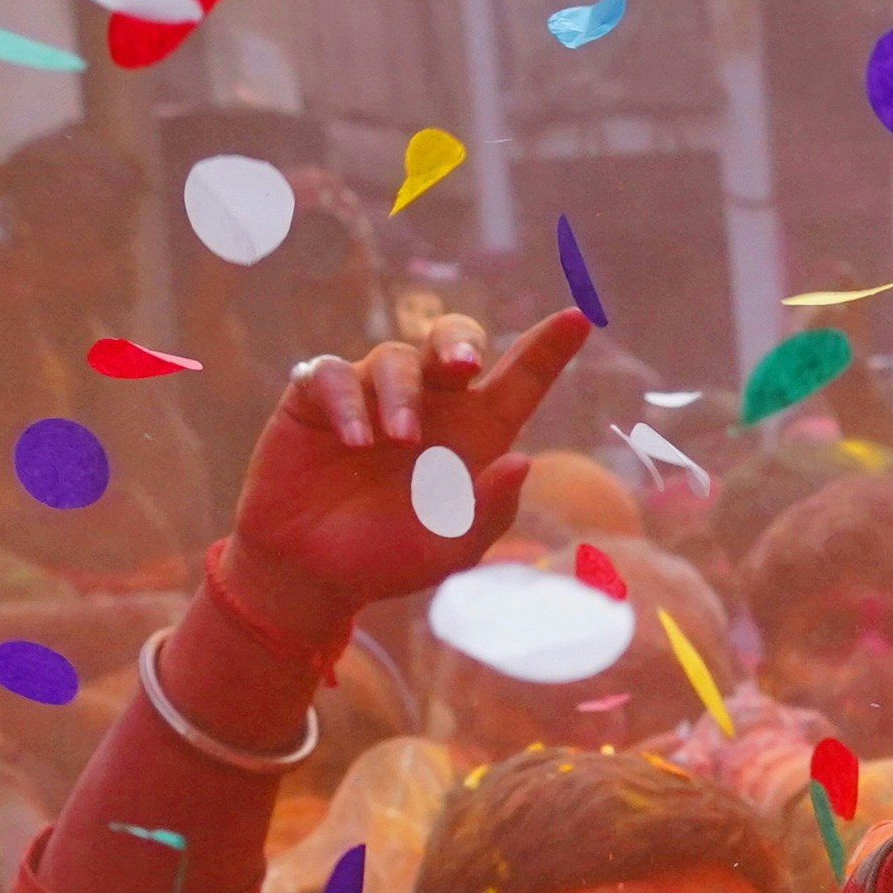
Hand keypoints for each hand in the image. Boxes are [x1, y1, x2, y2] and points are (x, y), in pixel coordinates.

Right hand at [223, 308, 592, 635]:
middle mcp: (429, 404)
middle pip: (453, 341)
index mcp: (474, 434)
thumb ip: (489, 510)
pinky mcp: (317, 398)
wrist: (313, 574)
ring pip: (396, 359)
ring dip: (401, 394)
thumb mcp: (451, 550)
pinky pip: (334, 374)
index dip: (548, 349)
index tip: (579, 319)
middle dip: (460, 341)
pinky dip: (348, 401)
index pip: (518, 380)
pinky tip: (356, 441)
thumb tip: (521, 461)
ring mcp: (372, 395)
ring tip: (398, 440)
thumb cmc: (391, 558)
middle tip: (463, 366)